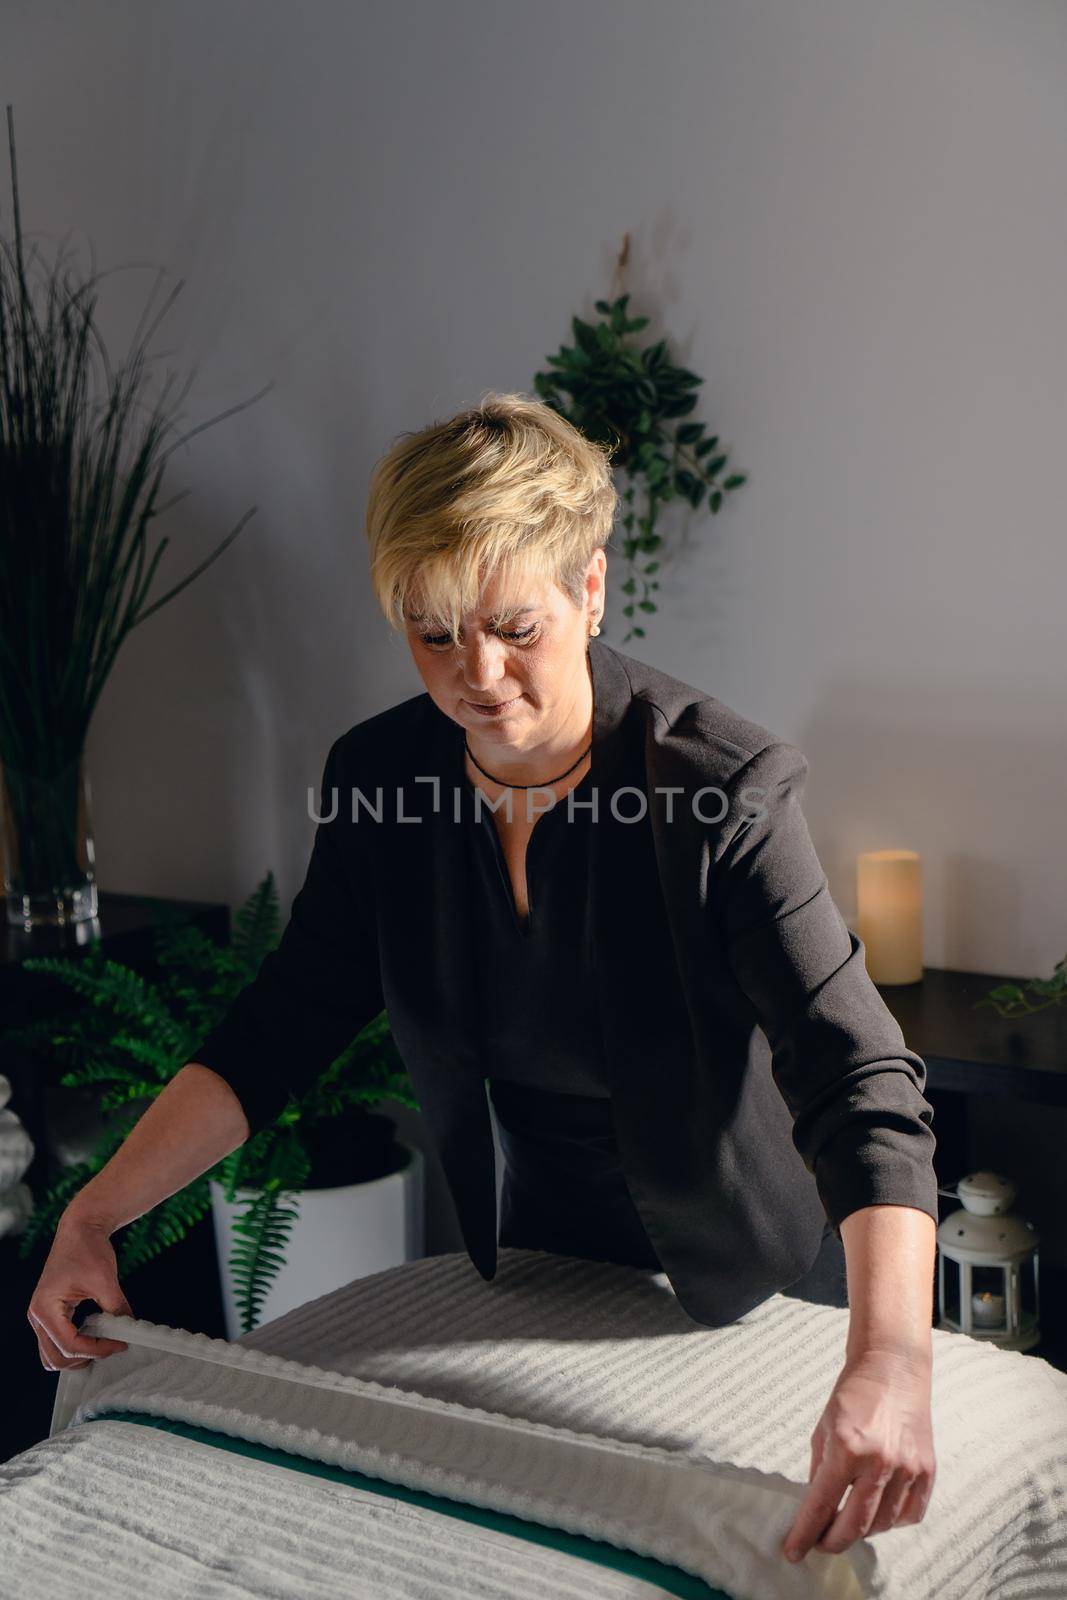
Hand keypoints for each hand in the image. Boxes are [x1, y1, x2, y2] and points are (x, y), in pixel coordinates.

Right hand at [27, 1213, 133, 1371]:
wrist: (80, 1229)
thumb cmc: (88, 1249)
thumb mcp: (105, 1280)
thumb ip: (116, 1309)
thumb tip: (129, 1331)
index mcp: (45, 1308)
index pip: (69, 1345)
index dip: (97, 1349)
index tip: (121, 1343)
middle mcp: (37, 1316)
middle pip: (55, 1359)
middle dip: (85, 1358)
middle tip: (112, 1346)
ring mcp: (40, 1317)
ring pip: (52, 1356)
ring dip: (77, 1357)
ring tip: (103, 1344)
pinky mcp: (49, 1315)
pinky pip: (56, 1343)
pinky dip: (74, 1347)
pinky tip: (97, 1335)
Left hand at [781, 1346, 934, 1563]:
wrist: (892, 1368)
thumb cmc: (852, 1395)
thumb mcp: (823, 1429)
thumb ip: (821, 1471)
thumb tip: (817, 1510)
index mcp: (846, 1448)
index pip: (821, 1505)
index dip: (805, 1534)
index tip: (793, 1552)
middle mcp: (879, 1462)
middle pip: (854, 1526)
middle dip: (832, 1542)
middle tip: (820, 1543)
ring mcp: (907, 1468)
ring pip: (882, 1525)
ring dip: (862, 1531)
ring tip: (848, 1521)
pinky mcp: (927, 1470)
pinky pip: (911, 1514)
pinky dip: (892, 1521)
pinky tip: (879, 1512)